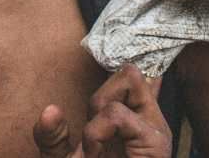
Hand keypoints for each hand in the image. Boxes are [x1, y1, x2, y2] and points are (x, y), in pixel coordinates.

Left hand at [34, 64, 171, 157]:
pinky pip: (116, 113)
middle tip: (93, 136)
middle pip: (130, 71)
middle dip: (101, 94)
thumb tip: (51, 110)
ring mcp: (156, 131)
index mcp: (130, 123)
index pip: (139, 79)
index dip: (133, 64)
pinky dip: (96, 131)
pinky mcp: (157, 143)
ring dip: (96, 114)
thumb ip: (52, 136)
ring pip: (128, 79)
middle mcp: (148, 122)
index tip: (131, 60)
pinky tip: (96, 154)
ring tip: (94, 150)